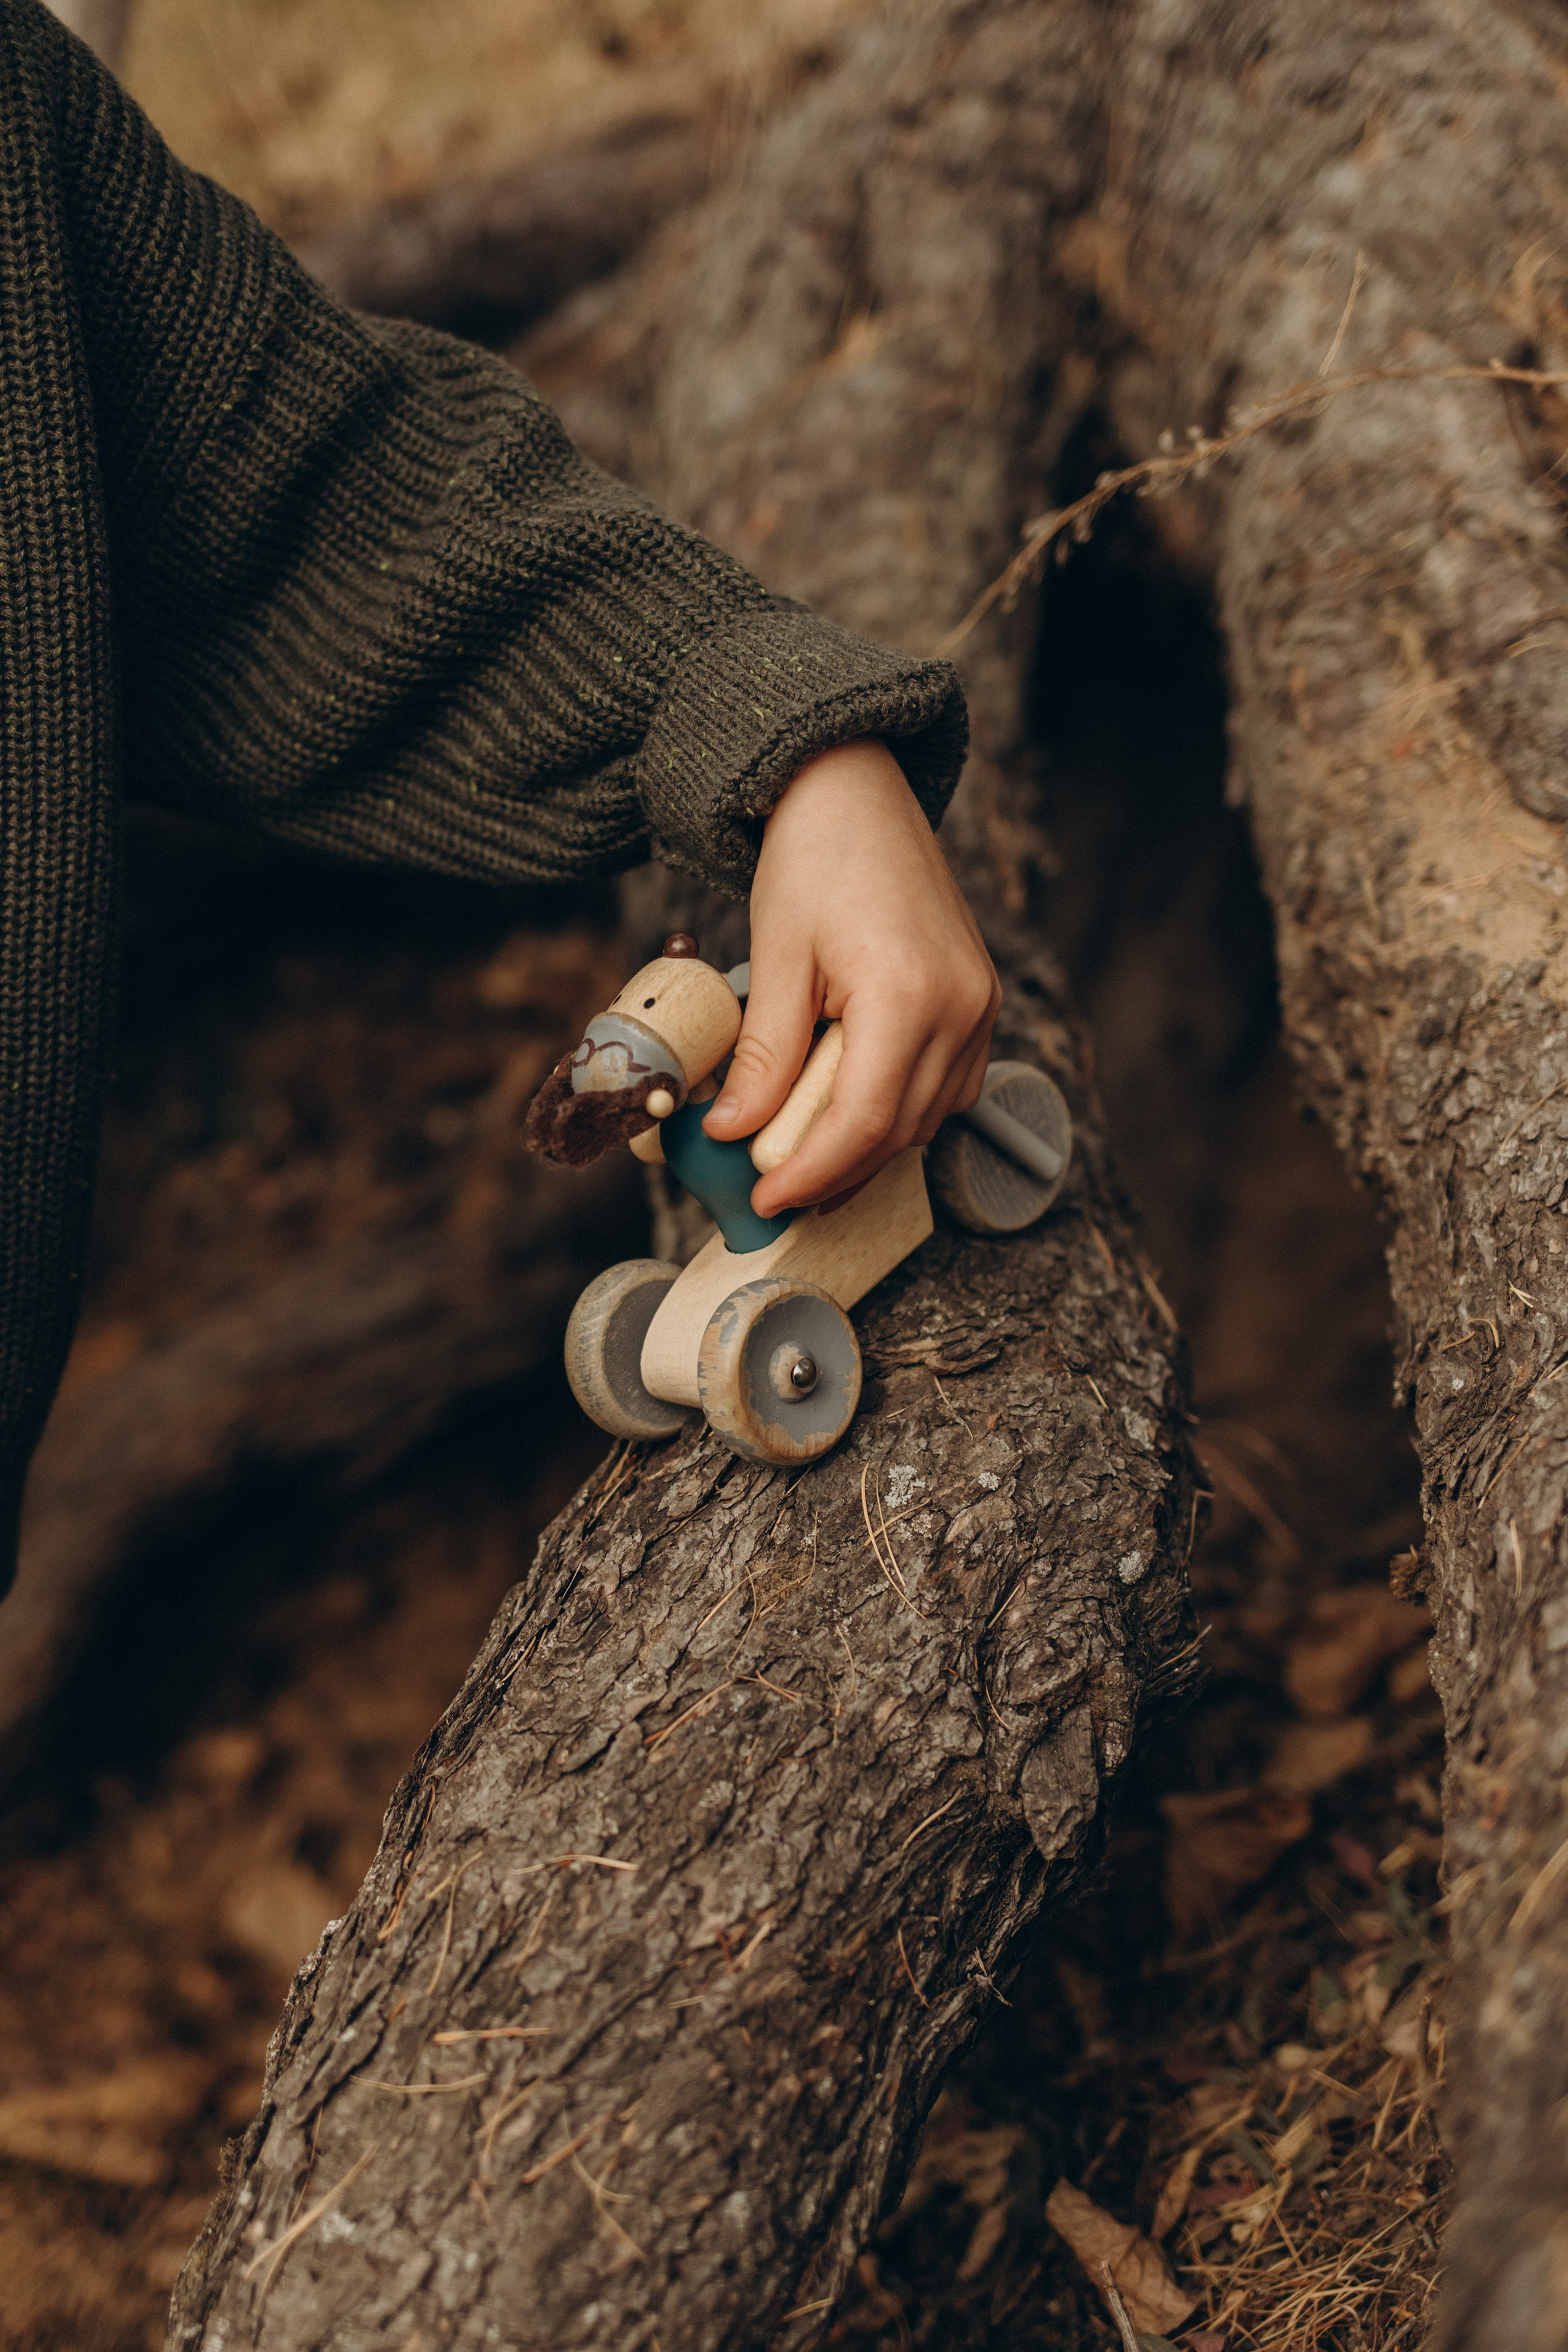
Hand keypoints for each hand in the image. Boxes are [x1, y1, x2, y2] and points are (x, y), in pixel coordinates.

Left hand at [703, 738, 1000, 1214]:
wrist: (857, 791)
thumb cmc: (814, 856)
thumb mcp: (775, 956)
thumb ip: (764, 1054)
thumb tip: (735, 1133)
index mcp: (909, 994)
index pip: (864, 1122)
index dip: (812, 1173)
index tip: (765, 1199)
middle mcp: (961, 1006)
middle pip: (900, 1130)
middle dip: (834, 1170)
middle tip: (772, 1187)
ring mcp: (978, 1004)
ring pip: (928, 1117)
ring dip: (867, 1145)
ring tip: (801, 1155)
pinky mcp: (978, 1000)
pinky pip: (947, 1085)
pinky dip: (899, 1110)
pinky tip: (848, 1110)